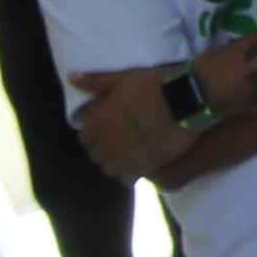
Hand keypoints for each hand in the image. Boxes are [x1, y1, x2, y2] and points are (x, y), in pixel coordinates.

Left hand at [67, 63, 184, 176]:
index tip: (106, 127)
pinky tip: (139, 163)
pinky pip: (126, 179)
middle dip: (105, 147)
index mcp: (96, 123)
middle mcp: (105, 143)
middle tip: (121, 139)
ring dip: (115, 162)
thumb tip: (71, 77)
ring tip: (129, 152)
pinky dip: (129, 174)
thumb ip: (95, 81)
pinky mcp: (142, 167)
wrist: (185, 98)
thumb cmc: (153, 84)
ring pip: (109, 168)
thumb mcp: (122, 78)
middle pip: (96, 154)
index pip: (84, 137)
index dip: (95, 133)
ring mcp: (122, 158)